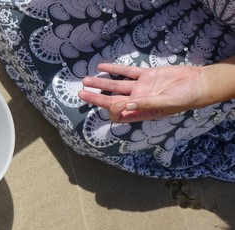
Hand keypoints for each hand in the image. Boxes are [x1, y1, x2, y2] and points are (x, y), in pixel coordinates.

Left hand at [78, 63, 209, 122]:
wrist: (199, 84)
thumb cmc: (186, 99)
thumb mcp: (167, 103)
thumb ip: (147, 104)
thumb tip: (126, 105)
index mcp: (141, 112)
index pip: (119, 114)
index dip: (112, 110)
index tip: (115, 103)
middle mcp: (137, 101)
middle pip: (111, 100)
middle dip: (95, 97)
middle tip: (80, 94)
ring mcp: (141, 88)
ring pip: (116, 85)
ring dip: (101, 83)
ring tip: (85, 80)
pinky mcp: (146, 75)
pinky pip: (127, 72)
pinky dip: (114, 69)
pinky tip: (101, 66)